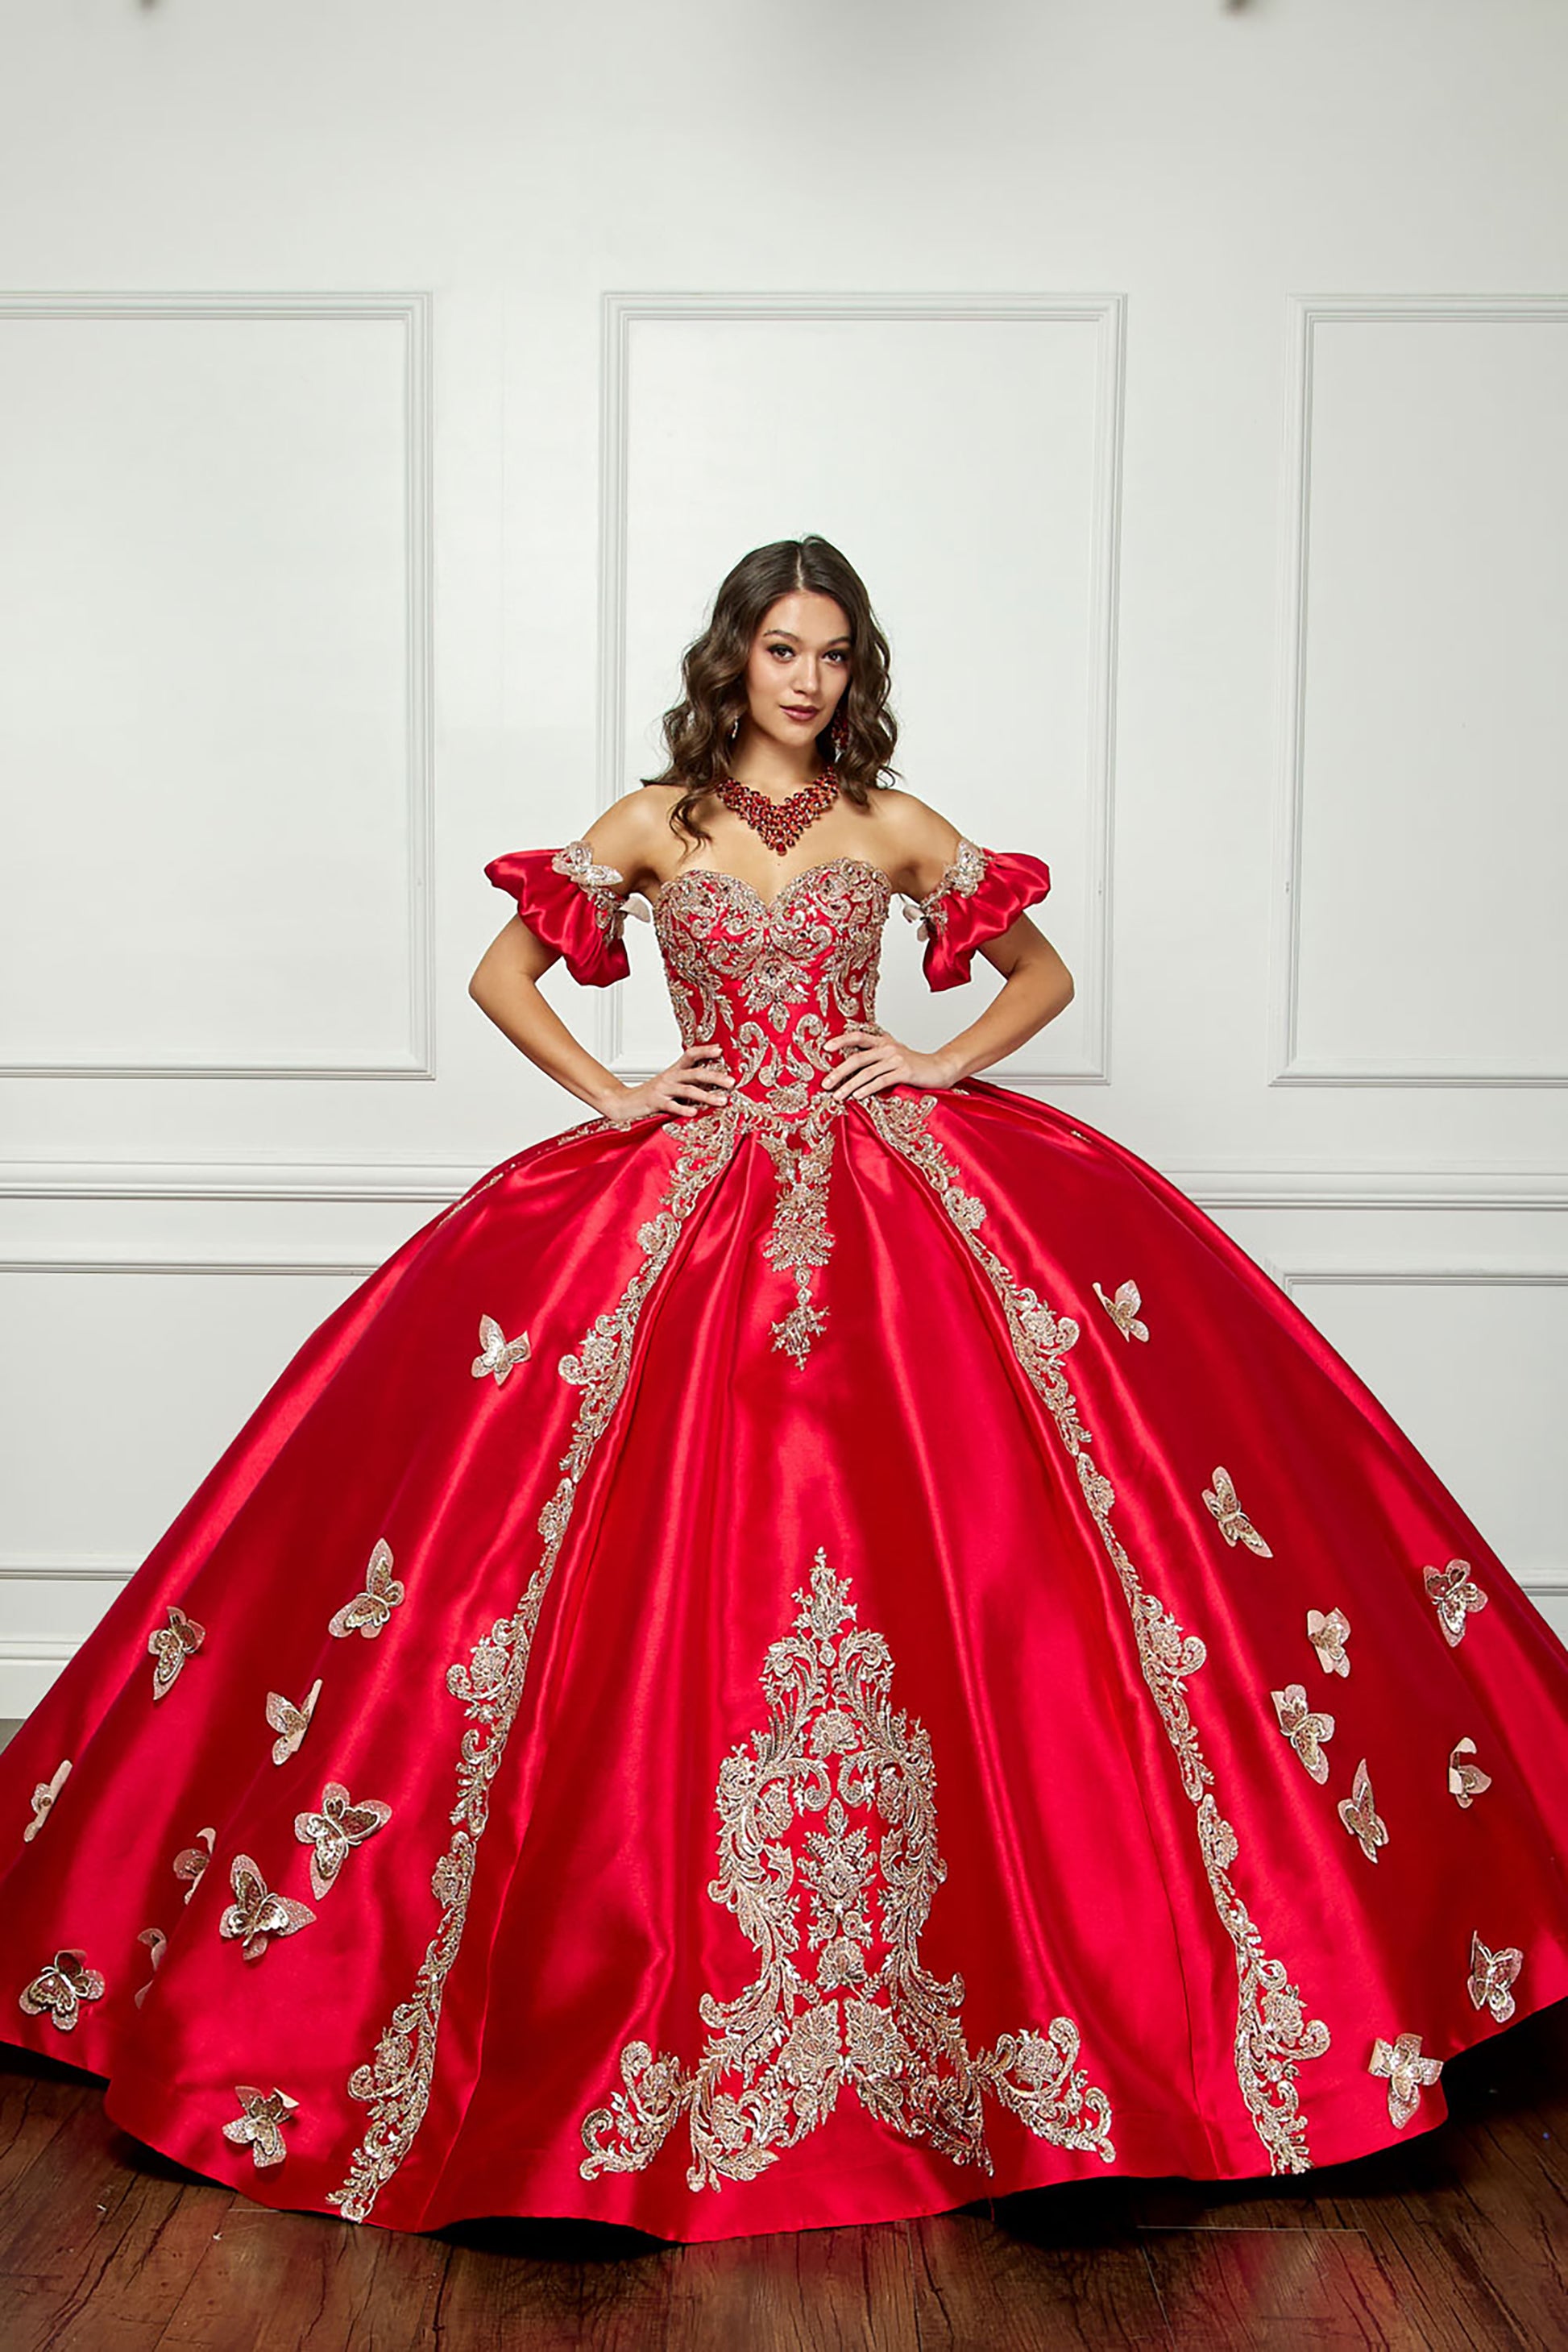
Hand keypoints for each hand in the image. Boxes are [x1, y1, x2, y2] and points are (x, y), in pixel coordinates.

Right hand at [600, 1043, 735, 1124]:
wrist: (624, 1102)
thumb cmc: (651, 1095)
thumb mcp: (670, 1084)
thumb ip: (687, 1082)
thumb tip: (713, 1081)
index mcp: (674, 1071)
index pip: (690, 1055)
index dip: (705, 1051)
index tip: (720, 1050)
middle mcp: (669, 1077)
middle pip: (695, 1073)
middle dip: (715, 1077)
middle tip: (731, 1082)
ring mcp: (662, 1089)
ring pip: (687, 1089)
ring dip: (706, 1095)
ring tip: (721, 1101)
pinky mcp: (655, 1103)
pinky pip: (671, 1105)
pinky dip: (683, 1108)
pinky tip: (694, 1112)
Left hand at [821, 1027, 956, 1101]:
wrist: (941, 1068)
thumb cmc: (915, 1066)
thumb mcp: (894, 1057)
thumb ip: (876, 1059)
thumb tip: (851, 1072)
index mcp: (883, 1041)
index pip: (858, 1036)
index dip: (841, 1040)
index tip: (825, 1048)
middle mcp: (888, 1047)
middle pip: (857, 1058)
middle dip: (839, 1072)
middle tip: (826, 1083)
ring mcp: (896, 1059)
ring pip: (867, 1072)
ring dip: (849, 1085)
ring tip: (838, 1096)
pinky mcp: (904, 1071)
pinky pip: (881, 1081)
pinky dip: (867, 1089)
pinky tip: (857, 1097)